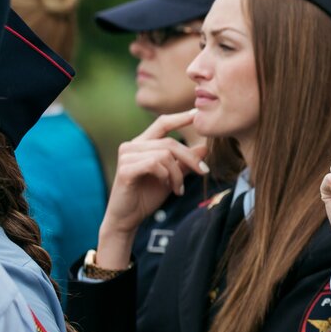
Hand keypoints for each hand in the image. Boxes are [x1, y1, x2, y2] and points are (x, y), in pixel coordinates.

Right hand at [98, 110, 208, 266]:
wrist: (127, 219)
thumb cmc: (146, 196)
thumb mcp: (172, 177)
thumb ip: (185, 162)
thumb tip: (204, 147)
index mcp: (142, 144)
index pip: (162, 123)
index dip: (180, 117)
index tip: (197, 113)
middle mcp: (132, 146)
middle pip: (170, 142)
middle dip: (190, 157)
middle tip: (203, 172)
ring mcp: (127, 156)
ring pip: (165, 154)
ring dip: (178, 173)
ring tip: (179, 189)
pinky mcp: (125, 169)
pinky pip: (155, 164)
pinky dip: (167, 176)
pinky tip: (169, 187)